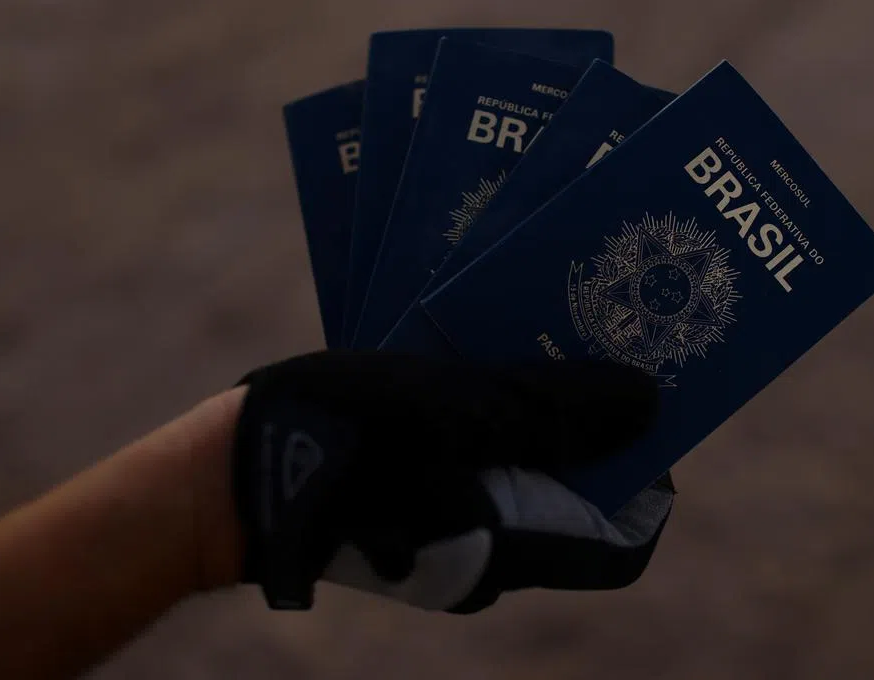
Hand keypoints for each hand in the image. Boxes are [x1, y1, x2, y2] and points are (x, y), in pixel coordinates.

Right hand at [232, 350, 674, 612]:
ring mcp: (447, 527)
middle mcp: (489, 548)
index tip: (647, 403)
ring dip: (536, 402)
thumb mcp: (458, 408)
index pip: (623, 538)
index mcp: (511, 545)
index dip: (650, 475)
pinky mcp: (411, 500)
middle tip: (597, 338)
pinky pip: (474, 457)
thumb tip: (650, 405)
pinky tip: (476, 347)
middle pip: (577, 491)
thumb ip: (557, 410)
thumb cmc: (343, 440)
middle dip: (591, 418)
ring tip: (539, 327)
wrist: (223, 479)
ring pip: (523, 466)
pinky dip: (488, 410)